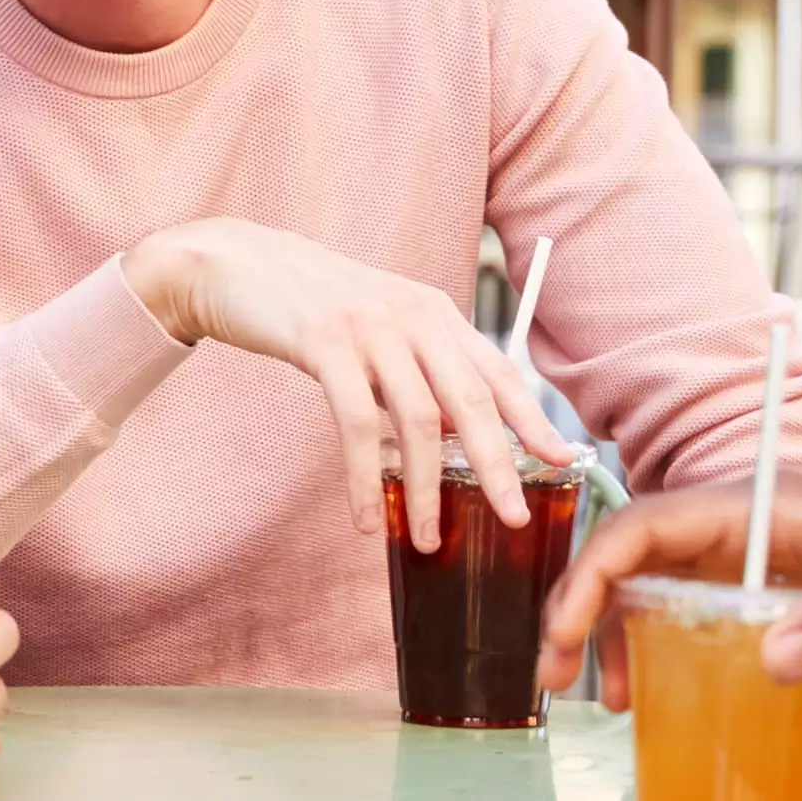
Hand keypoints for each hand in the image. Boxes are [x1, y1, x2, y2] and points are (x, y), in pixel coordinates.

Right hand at [122, 216, 570, 548]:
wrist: (237, 263)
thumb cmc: (308, 304)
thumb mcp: (377, 328)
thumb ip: (416, 370)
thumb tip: (453, 435)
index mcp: (434, 313)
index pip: (499, 372)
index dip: (533, 419)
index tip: (564, 459)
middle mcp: (413, 315)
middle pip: (471, 400)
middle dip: (498, 464)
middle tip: (513, 518)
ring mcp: (370, 326)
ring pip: (417, 419)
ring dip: (424, 487)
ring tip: (426, 538)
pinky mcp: (324, 341)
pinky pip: (355, 422)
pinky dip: (364, 477)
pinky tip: (364, 516)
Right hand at [539, 474, 801, 700]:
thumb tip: (767, 667)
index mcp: (768, 506)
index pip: (648, 525)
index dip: (593, 575)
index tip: (566, 638)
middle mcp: (756, 535)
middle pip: (639, 562)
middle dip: (589, 615)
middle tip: (566, 685)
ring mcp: (772, 575)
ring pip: (665, 597)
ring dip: (626, 642)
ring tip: (618, 704)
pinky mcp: (794, 612)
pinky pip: (708, 630)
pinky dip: (675, 661)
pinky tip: (676, 705)